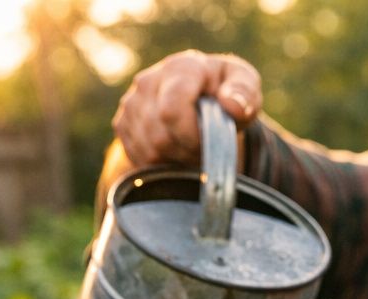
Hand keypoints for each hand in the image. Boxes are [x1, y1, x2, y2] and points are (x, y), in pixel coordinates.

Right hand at [112, 50, 262, 166]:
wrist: (198, 93)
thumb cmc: (225, 90)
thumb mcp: (245, 85)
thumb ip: (245, 92)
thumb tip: (232, 106)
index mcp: (181, 67)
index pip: (172, 110)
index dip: (191, 136)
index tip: (209, 141)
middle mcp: (148, 81)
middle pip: (161, 137)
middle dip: (187, 151)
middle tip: (205, 147)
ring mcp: (131, 103)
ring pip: (149, 151)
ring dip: (176, 159)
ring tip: (192, 146)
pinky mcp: (122, 124)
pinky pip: (139, 158)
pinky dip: (161, 163)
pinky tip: (176, 150)